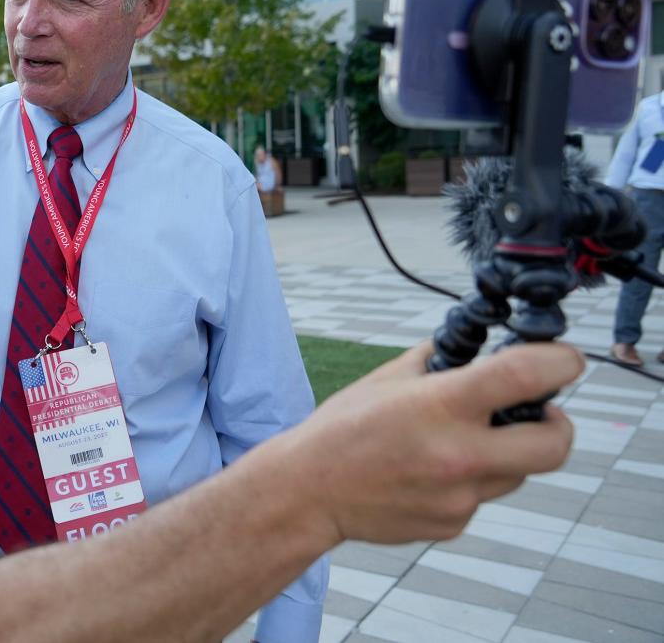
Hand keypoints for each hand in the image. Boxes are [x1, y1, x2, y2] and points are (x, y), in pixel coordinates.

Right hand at [288, 341, 579, 545]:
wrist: (308, 492)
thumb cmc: (342, 428)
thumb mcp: (386, 379)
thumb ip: (439, 361)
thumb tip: (479, 348)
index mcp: (440, 406)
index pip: (526, 376)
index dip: (561, 362)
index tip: (564, 360)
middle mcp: (458, 454)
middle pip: (555, 444)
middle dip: (558, 423)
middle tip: (538, 412)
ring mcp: (459, 495)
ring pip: (518, 472)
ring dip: (506, 451)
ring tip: (457, 442)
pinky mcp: (453, 523)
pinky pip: (482, 495)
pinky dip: (469, 479)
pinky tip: (427, 473)